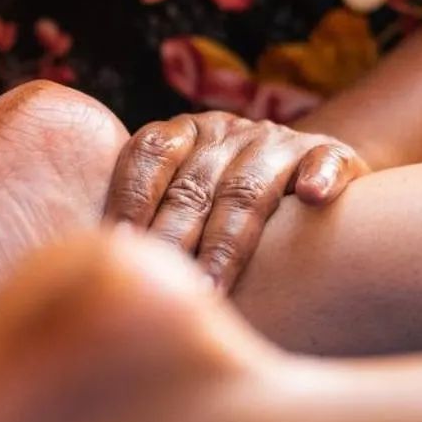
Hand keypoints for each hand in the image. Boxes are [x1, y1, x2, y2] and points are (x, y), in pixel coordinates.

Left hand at [106, 113, 367, 289]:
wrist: (307, 180)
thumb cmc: (226, 209)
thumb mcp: (187, 201)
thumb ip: (146, 223)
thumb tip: (90, 272)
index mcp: (184, 135)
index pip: (149, 155)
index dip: (132, 200)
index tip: (116, 250)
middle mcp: (228, 132)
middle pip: (194, 186)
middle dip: (172, 240)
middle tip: (156, 289)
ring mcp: (279, 143)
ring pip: (249, 190)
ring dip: (228, 242)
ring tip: (210, 289)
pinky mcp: (331, 154)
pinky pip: (325, 160)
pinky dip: (320, 175)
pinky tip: (313, 197)